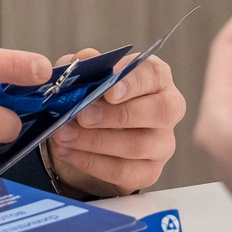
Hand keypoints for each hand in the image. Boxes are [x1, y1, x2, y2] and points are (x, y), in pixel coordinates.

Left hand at [39, 49, 184, 197]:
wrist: (89, 137)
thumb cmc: (95, 99)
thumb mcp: (85, 78)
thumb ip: (84, 66)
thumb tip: (85, 59)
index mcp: (155, 79)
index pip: (155, 75)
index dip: (133, 82)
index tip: (108, 90)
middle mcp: (167, 109)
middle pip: (159, 112)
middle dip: (116, 115)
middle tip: (82, 115)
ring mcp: (162, 143)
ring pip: (139, 145)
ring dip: (96, 141)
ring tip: (64, 135)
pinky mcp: (148, 172)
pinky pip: (123, 171)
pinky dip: (91, 162)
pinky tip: (67, 152)